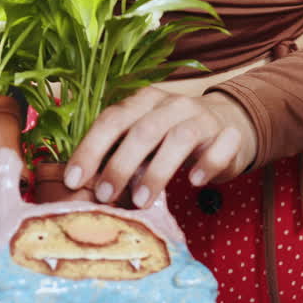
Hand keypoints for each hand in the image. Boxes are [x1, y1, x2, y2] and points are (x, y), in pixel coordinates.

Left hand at [64, 87, 256, 207]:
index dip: (91, 149)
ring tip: (142, 201)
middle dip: (120, 165)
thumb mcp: (144, 138)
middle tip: (106, 196)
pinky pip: (220, 147)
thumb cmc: (174, 137)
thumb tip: (85, 185)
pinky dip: (207, 164)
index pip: (112, 120)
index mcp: (144, 101)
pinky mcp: (229, 135)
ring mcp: (203, 117)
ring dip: (158, 171)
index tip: (74, 180)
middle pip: (143, 130)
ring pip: (179, 138)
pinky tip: (195, 181)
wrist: (229, 125)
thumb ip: (120, 153)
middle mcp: (173, 104)